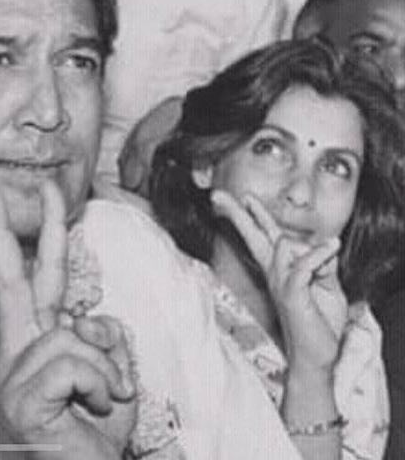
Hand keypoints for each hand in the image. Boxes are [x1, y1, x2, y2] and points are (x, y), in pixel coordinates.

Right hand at [0, 182, 136, 458]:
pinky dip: (98, 386)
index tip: (43, 194)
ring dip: (106, 369)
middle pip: (19, 282)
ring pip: (69, 335)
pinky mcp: (19, 400)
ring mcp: (12, 378)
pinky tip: (92, 410)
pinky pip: (73, 365)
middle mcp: (16, 355)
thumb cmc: (96, 431)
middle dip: (16, 231)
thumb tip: (89, 317)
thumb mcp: (112, 375)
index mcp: (36, 345)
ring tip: (105, 401)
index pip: (37, 282)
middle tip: (4, 189)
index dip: (41, 236)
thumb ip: (103, 338)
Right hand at [211, 190, 346, 374]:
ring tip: (333, 244)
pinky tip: (332, 244)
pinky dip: (318, 255)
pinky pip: (301, 266)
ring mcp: (280, 284)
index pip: (263, 237)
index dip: (252, 216)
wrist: (317, 358)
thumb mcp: (327, 285)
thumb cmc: (320, 324)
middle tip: (218, 195)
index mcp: (279, 270)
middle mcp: (274, 274)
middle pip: (253, 237)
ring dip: (311, 246)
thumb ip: (321, 263)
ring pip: (282, 246)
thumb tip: (320, 245)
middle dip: (237, 215)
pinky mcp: (291, 295)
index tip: (240, 198)